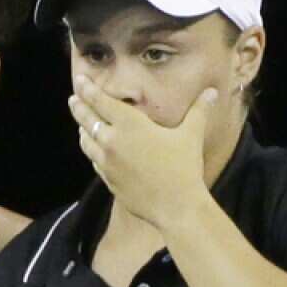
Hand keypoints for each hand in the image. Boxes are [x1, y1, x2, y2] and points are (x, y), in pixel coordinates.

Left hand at [68, 75, 217, 228]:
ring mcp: (108, 163)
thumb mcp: (192, 135)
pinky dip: (92, 152)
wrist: (175, 206)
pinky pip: (95, 162)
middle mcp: (112, 142)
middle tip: (73, 98)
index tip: (80, 80)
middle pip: (87, 120)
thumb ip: (199, 111)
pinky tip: (95, 152)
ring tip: (81, 125)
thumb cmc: (184, 168)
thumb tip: (213, 92)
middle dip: (79, 107)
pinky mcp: (109, 181)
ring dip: (82, 130)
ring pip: (86, 142)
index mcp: (129, 125)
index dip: (88, 89)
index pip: (101, 101)